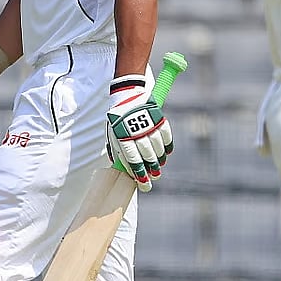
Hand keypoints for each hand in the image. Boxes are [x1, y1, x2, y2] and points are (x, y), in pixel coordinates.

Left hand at [106, 75, 172, 191]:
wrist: (127, 95)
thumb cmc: (118, 119)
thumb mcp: (113, 134)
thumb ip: (118, 151)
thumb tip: (123, 170)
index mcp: (121, 136)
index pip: (132, 160)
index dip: (139, 174)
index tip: (144, 185)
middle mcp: (135, 131)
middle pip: (146, 155)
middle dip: (152, 168)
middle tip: (155, 176)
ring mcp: (148, 124)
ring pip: (157, 147)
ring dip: (160, 158)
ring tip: (160, 165)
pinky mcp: (158, 118)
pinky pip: (166, 135)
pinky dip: (167, 145)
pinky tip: (167, 152)